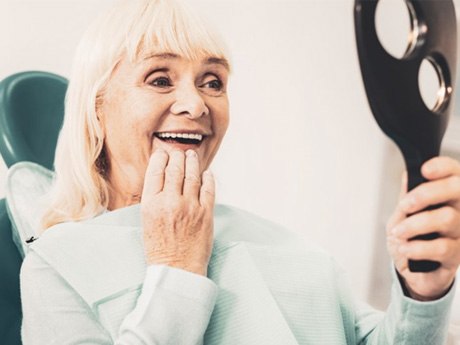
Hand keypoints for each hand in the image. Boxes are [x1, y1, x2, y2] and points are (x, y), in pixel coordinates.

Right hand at [141, 149, 214, 275]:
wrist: (176, 270)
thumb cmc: (160, 248)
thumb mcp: (146, 221)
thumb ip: (154, 199)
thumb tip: (163, 177)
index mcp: (151, 204)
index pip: (156, 171)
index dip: (161, 158)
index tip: (163, 153)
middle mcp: (170, 202)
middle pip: (175, 169)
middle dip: (177, 156)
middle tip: (179, 152)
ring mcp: (190, 207)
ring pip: (192, 175)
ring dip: (193, 162)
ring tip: (192, 156)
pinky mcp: (205, 213)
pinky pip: (208, 188)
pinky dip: (208, 178)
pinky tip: (206, 173)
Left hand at [387, 157, 459, 300]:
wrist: (411, 271)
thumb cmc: (409, 238)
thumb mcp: (402, 214)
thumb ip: (407, 196)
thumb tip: (408, 175)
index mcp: (447, 197)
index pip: (455, 172)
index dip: (442, 167)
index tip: (424, 170)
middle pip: (456, 189)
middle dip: (426, 193)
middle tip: (405, 205)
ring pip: (446, 218)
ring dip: (415, 224)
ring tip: (399, 232)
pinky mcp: (456, 256)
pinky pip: (441, 247)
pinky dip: (416, 247)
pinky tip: (405, 248)